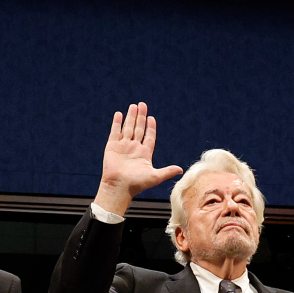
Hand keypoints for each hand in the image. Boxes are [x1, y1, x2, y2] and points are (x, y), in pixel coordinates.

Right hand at [93, 102, 181, 216]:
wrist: (119, 187)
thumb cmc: (137, 184)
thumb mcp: (155, 177)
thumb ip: (167, 171)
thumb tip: (181, 170)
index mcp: (144, 154)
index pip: (149, 136)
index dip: (150, 127)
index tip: (151, 118)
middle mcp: (134, 148)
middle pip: (138, 129)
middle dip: (140, 117)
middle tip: (142, 105)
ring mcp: (123, 146)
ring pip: (128, 128)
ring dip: (131, 117)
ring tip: (133, 106)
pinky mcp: (112, 146)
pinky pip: (115, 132)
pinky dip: (117, 123)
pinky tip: (119, 114)